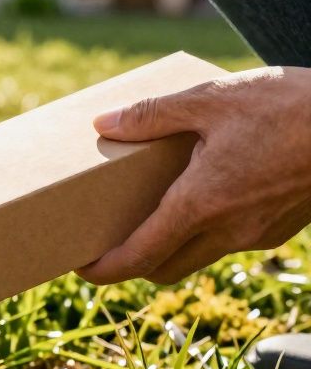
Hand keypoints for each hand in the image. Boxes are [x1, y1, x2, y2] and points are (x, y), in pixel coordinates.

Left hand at [78, 66, 310, 285]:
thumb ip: (153, 114)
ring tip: (150, 216)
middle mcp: (228, 231)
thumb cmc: (290, 107)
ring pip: (198, 258)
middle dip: (131, 264)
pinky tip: (203, 197)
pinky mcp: (281, 230)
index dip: (103, 270)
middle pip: (163, 269)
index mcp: (202, 204)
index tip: (79, 266)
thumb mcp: (213, 97)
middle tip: (107, 242)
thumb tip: (104, 123)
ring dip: (169, 248)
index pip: (139, 258)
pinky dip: (205, 232)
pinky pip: (231, 242)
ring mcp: (258, 235)